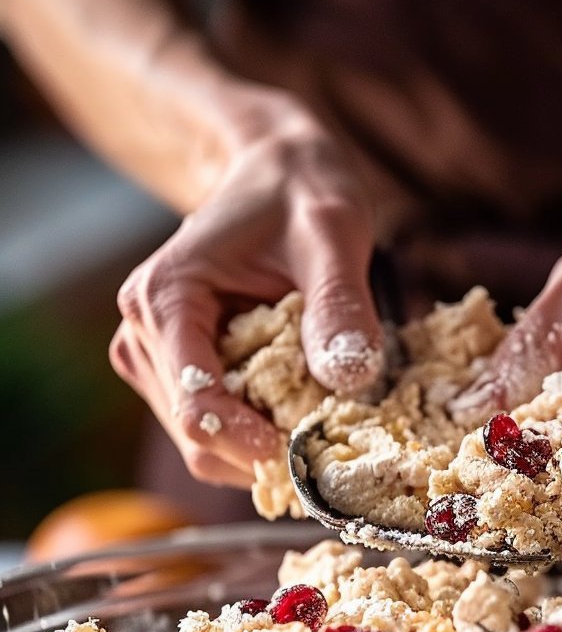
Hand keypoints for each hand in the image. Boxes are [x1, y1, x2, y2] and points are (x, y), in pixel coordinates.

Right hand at [110, 119, 381, 485]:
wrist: (277, 176)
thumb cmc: (301, 195)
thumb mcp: (333, 234)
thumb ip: (338, 303)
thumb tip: (348, 378)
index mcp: (165, 298)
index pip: (196, 403)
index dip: (252, 442)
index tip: (311, 455)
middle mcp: (142, 336)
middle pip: (199, 436)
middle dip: (267, 451)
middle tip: (337, 443)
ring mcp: (155, 363)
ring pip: (206, 448)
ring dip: (267, 449)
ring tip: (324, 419)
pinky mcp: (178, 378)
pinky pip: (219, 437)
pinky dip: (263, 439)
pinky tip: (304, 412)